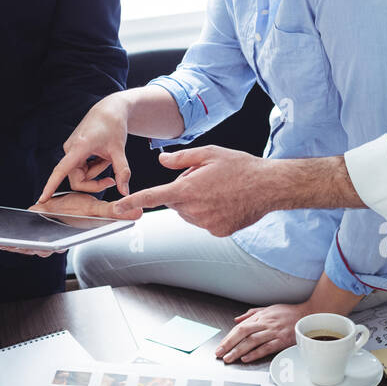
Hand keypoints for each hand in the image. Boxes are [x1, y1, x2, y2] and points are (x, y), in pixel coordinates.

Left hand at [0, 191, 140, 256]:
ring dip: (3, 245)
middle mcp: (49, 243)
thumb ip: (115, 212)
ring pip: (18, 247)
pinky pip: (12, 241)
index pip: (51, 245)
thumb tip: (136, 212)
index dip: (38, 247)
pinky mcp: (27, 234)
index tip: (30, 247)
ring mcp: (36, 240)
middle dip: (14, 247)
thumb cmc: (83, 210)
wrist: (72, 206)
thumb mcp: (97, 208)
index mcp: (63, 239)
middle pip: (29, 248)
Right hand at [37, 96, 131, 202]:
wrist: (110, 110)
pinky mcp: (74, 150)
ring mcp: (71, 150)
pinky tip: (102, 155)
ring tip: (108, 157)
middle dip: (95, 181)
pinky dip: (94, 166)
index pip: (61, 170)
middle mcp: (70, 149)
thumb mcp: (119, 150)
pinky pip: (82, 168)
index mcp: (79, 147)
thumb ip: (122, 172)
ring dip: (96, 171)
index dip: (51, 186)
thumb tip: (124, 192)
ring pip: (81, 174)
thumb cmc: (113, 125)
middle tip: (112, 178)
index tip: (42, 199)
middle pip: (78, 179)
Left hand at [111, 145, 277, 235]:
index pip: (153, 196)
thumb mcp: (209, 153)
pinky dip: (209, 212)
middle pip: (174, 202)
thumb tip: (162, 160)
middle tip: (204, 178)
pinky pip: (203, 222)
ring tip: (218, 189)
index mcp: (188, 189)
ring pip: (188, 213)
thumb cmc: (240, 167)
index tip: (118, 208)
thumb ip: (181, 159)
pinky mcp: (217, 232)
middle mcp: (194, 210)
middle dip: (182, 190)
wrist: (269, 186)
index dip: (133, 202)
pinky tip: (225, 201)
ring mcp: (206, 223)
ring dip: (195, 202)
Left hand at [216, 303, 307, 363]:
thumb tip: (237, 319)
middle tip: (220, 353)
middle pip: (243, 333)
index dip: (229, 337)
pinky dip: (255, 353)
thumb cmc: (288, 313)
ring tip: (229, 358)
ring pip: (252, 341)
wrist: (307, 314)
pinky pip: (266, 347)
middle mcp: (265, 323)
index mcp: (261, 316)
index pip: (240, 327)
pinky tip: (246, 358)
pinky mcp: (282, 340)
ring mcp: (273, 332)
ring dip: (238, 350)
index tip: (220, 346)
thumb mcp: (268, 308)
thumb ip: (251, 314)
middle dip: (229, 343)